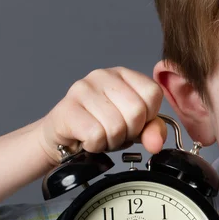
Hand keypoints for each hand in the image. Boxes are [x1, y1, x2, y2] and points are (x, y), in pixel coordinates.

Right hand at [36, 67, 166, 165]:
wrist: (62, 139)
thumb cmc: (99, 127)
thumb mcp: (133, 128)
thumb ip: (152, 130)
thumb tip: (156, 143)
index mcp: (123, 74)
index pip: (153, 93)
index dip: (147, 117)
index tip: (131, 122)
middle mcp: (103, 75)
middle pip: (136, 111)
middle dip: (128, 132)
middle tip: (114, 133)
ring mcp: (83, 89)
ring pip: (116, 126)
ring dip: (110, 141)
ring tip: (99, 136)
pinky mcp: (67, 108)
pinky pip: (96, 135)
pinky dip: (95, 145)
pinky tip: (86, 139)